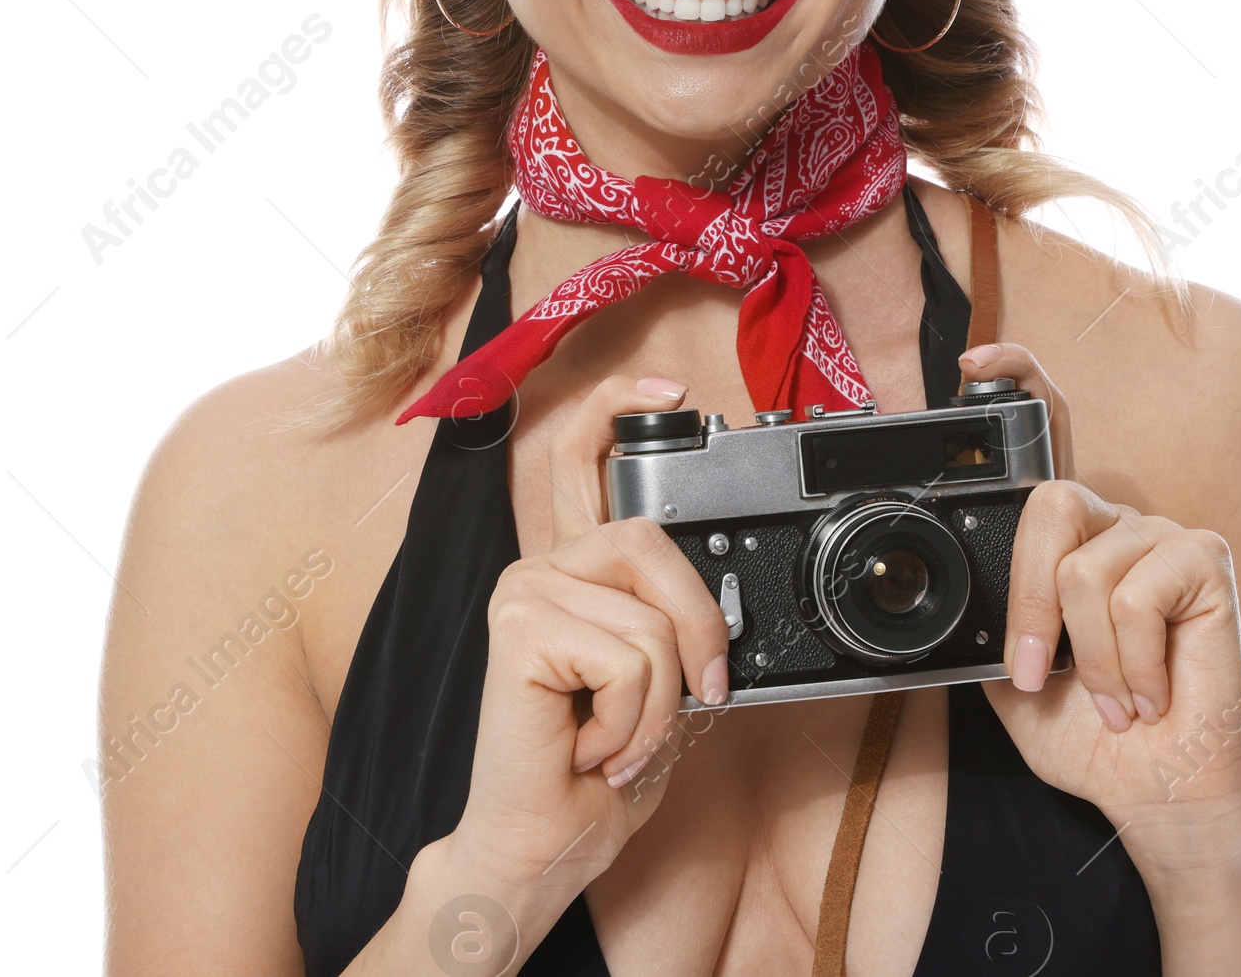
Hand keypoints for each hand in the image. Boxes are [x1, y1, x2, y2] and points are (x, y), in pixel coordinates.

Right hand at [443, 375, 731, 894]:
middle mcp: (541, 568)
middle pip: (651, 537)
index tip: (673, 392)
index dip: (619, 405)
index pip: (581, 459)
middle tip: (696, 696)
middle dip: (697, 625)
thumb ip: (670, 622)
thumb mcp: (657, 683)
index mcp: (572, 572)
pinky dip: (635, 720)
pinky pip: (631, 657)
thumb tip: (723, 601)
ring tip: (617, 736)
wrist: (539, 849)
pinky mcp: (517, 626)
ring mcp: (524, 591)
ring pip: (652, 617)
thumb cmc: (593, 775)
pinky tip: (590, 743)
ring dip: (661, 701)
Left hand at [960, 343, 1240, 865]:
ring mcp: (1160, 533)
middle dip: (1029, 602)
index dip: (1017, 380)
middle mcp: (1112, 521)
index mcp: (1067, 538)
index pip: (1047, 435)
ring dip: (1086, 659)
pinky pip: (1132, 595)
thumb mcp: (1008, 677)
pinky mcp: (1204, 557)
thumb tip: (943, 602)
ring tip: (1112, 697)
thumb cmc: (1090, 733)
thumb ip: (983, 624)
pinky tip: (1148, 691)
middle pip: (1047, 504)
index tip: (975, 361)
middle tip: (1032, 672)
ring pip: (1083, 569)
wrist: (1156, 788)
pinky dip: (1126, 662)